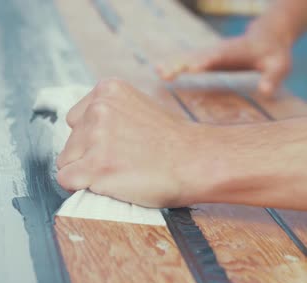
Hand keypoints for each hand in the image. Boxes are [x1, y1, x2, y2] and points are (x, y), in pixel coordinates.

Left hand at [56, 79, 201, 207]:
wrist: (199, 161)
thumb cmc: (172, 142)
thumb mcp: (136, 108)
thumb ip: (108, 113)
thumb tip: (80, 132)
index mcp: (106, 90)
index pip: (74, 120)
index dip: (92, 139)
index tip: (118, 145)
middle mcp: (97, 108)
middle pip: (68, 143)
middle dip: (87, 156)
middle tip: (123, 160)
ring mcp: (95, 137)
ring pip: (66, 163)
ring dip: (87, 173)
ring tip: (121, 171)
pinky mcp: (96, 165)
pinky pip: (66, 180)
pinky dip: (82, 187)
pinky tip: (111, 183)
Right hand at [156, 20, 292, 96]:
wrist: (265, 37)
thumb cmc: (273, 55)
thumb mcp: (280, 65)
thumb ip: (273, 77)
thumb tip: (265, 91)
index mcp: (236, 51)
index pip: (219, 55)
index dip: (206, 60)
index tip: (192, 67)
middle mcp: (218, 49)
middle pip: (197, 56)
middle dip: (181, 64)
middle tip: (166, 73)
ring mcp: (209, 52)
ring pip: (188, 56)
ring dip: (172, 64)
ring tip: (157, 71)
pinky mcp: (204, 57)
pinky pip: (185, 59)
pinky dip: (171, 63)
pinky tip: (157, 69)